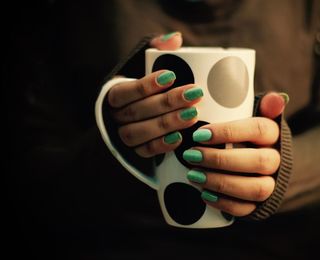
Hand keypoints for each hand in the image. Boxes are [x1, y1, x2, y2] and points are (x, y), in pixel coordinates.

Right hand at [108, 32, 203, 156]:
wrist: (138, 113)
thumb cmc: (145, 85)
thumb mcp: (146, 63)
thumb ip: (158, 49)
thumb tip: (176, 39)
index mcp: (115, 93)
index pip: (125, 91)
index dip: (147, 85)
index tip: (171, 76)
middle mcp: (116, 115)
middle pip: (137, 111)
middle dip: (167, 103)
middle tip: (195, 94)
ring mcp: (123, 134)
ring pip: (139, 133)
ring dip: (167, 124)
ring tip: (193, 115)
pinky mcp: (135, 150)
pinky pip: (145, 151)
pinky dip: (161, 145)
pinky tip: (180, 138)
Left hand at [184, 92, 287, 216]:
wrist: (262, 162)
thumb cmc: (246, 134)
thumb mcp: (251, 116)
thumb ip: (260, 106)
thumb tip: (275, 98)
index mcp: (274, 134)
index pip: (258, 129)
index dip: (229, 132)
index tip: (199, 134)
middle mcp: (276, 159)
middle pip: (258, 161)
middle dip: (221, 160)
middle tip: (191, 156)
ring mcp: (271, 183)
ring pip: (255, 188)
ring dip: (222, 183)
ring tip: (193, 176)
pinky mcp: (261, 203)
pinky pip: (247, 208)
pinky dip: (225, 204)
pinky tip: (204, 195)